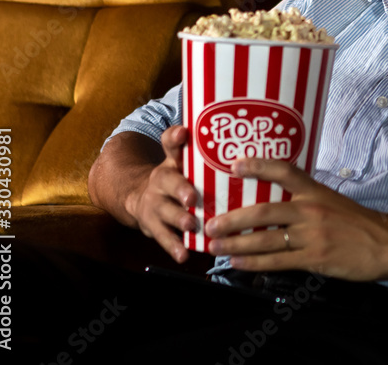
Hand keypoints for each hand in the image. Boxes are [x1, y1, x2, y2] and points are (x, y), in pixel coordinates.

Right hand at [124, 125, 198, 262]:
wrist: (141, 198)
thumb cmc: (178, 179)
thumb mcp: (187, 164)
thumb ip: (208, 157)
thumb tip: (246, 149)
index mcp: (173, 161)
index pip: (170, 143)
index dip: (175, 137)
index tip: (182, 132)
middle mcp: (161, 180)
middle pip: (167, 180)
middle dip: (180, 188)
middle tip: (192, 197)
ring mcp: (155, 203)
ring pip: (164, 210)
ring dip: (178, 218)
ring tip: (191, 224)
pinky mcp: (151, 225)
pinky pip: (162, 236)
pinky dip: (173, 246)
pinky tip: (184, 254)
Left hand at [204, 159, 387, 280]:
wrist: (385, 243)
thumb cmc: (358, 223)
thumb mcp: (333, 201)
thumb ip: (307, 199)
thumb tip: (277, 199)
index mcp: (316, 191)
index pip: (285, 171)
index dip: (259, 166)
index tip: (235, 164)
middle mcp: (311, 210)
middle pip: (264, 210)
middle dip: (232, 217)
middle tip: (210, 222)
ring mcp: (312, 235)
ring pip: (266, 238)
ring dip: (236, 242)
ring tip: (215, 245)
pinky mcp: (315, 258)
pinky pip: (277, 261)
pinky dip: (254, 262)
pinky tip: (237, 262)